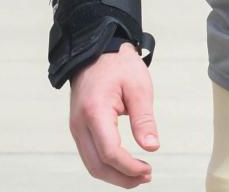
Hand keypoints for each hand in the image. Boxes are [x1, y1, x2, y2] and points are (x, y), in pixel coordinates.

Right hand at [68, 43, 158, 187]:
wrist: (97, 51)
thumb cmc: (119, 65)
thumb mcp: (138, 86)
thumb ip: (144, 118)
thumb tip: (152, 147)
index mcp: (95, 112)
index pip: (110, 152)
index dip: (129, 167)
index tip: (148, 168)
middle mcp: (80, 124)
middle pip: (97, 166)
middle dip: (122, 177)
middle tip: (146, 177)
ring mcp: (76, 128)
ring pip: (91, 164)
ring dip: (115, 175)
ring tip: (139, 174)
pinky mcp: (79, 128)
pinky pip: (90, 155)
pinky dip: (107, 165)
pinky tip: (124, 165)